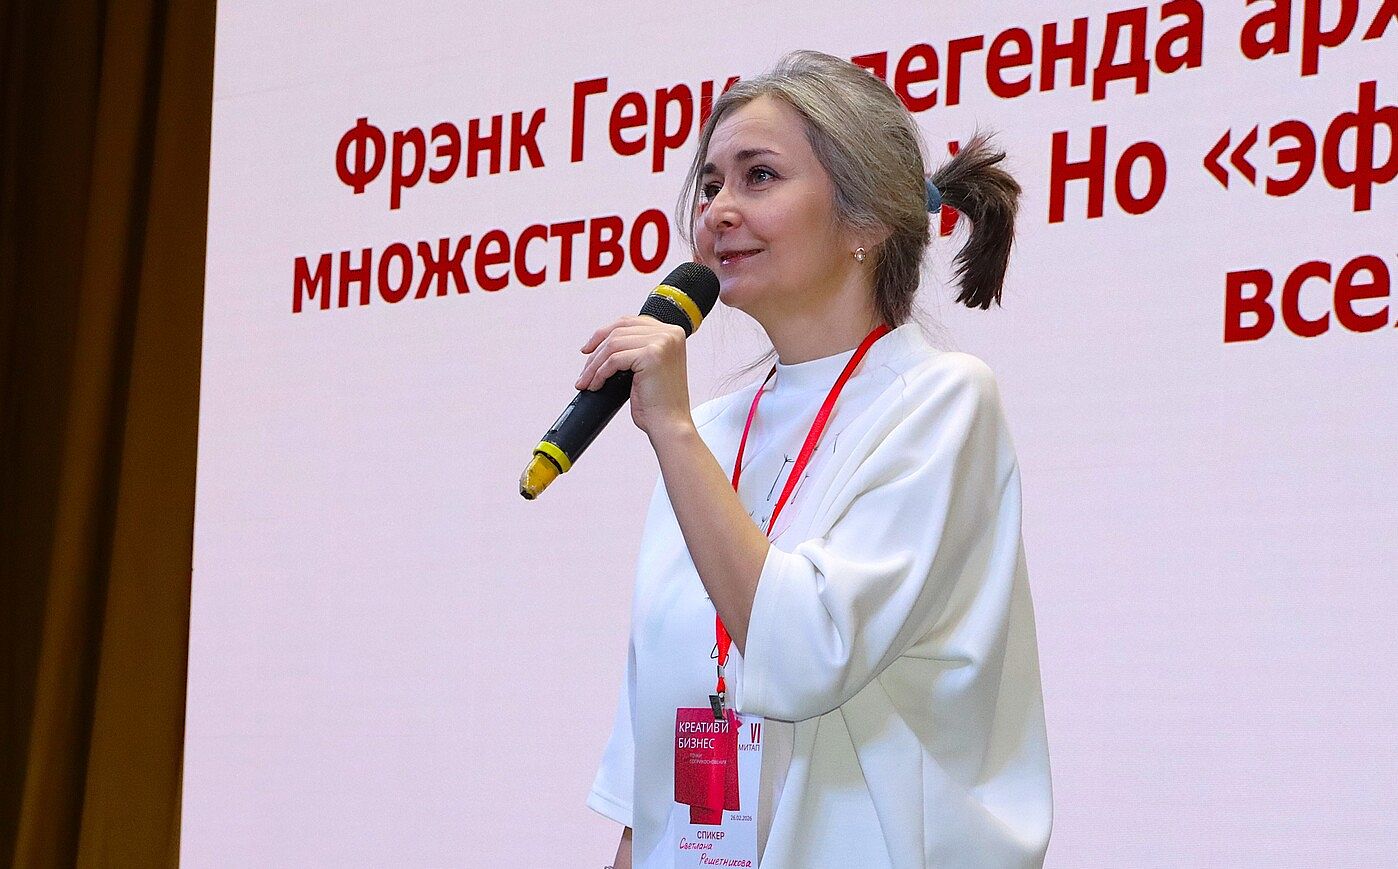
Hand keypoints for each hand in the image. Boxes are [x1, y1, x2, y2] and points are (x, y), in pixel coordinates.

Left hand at [576, 316, 693, 438]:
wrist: (669, 424)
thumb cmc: (659, 403)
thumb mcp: (648, 367)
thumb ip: (635, 348)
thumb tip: (604, 342)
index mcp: (671, 333)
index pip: (630, 322)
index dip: (604, 333)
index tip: (589, 348)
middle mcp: (670, 333)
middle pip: (619, 330)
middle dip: (596, 350)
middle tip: (584, 369)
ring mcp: (662, 342)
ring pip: (613, 344)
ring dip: (594, 365)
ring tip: (587, 381)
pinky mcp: (652, 354)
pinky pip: (614, 359)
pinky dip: (599, 373)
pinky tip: (596, 385)